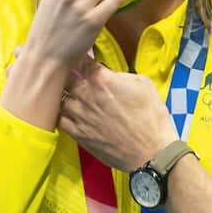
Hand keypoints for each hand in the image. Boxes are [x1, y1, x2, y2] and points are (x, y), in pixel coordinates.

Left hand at [59, 58, 178, 170]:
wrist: (151, 151)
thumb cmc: (152, 118)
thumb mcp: (144, 85)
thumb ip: (121, 74)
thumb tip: (111, 74)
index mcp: (102, 79)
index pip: (82, 61)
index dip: (84, 61)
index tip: (87, 64)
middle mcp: (85, 94)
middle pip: (66, 78)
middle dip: (73, 77)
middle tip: (82, 81)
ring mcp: (78, 114)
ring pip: (61, 98)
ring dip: (68, 96)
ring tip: (77, 99)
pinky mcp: (76, 133)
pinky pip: (59, 119)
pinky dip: (64, 114)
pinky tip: (72, 115)